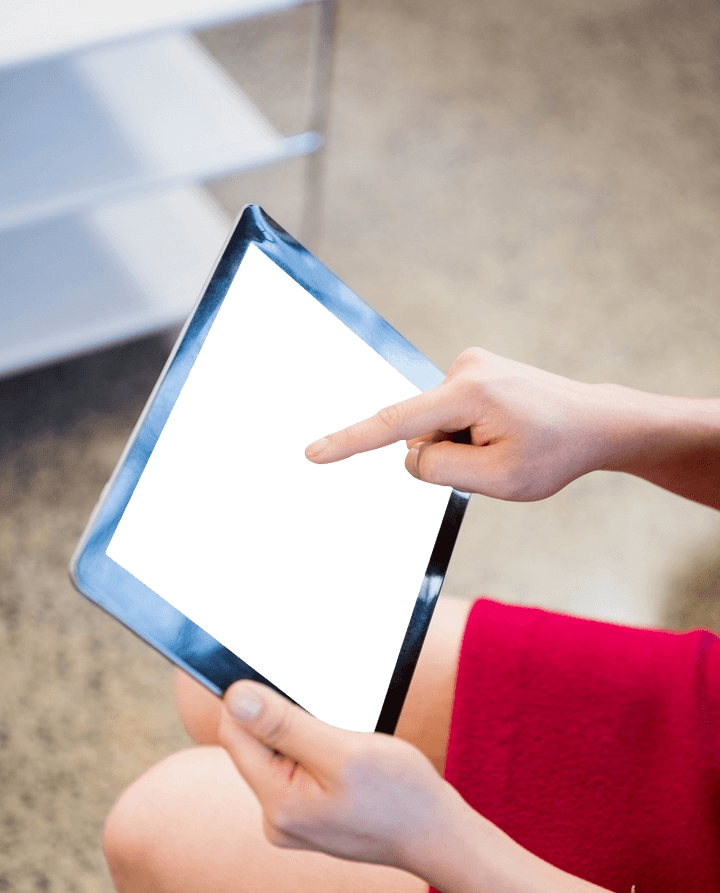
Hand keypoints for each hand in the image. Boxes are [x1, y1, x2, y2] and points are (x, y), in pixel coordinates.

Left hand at [217, 680, 459, 876]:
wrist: (440, 837)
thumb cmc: (401, 796)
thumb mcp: (344, 751)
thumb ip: (284, 725)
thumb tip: (234, 697)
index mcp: (276, 803)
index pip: (234, 733)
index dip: (255, 701)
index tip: (292, 690)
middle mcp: (275, 817)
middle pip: (254, 743)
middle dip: (286, 719)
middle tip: (331, 721)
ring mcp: (292, 819)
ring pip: (278, 754)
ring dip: (305, 734)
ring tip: (343, 741)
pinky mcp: (308, 815)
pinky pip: (298, 768)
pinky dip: (318, 751)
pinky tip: (347, 756)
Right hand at [305, 347, 623, 500]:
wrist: (595, 422)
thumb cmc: (555, 453)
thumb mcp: (499, 479)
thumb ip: (441, 470)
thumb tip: (410, 454)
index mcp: (469, 394)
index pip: (396, 425)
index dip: (350, 443)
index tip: (314, 454)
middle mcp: (464, 368)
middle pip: (422, 433)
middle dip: (449, 454)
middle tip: (501, 455)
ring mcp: (470, 364)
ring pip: (436, 426)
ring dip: (461, 443)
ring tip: (508, 440)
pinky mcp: (474, 368)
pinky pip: (449, 414)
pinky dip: (468, 431)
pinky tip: (504, 428)